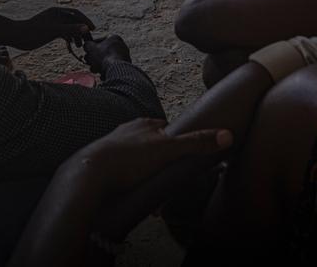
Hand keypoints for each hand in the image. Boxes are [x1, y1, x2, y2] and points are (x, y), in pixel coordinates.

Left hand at [6, 7, 95, 49]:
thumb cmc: (34, 32)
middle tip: (89, 41)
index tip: (93, 29)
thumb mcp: (54, 30)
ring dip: (76, 36)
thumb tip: (86, 28)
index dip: (86, 21)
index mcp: (57, 12)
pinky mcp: (50, 31)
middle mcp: (56, 16)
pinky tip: (72, 46)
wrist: (17, 37)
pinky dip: (69, 39)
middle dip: (82, 30)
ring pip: (69, 28)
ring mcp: (53, 24)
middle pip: (74, 21)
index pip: (76, 14)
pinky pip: (63, 33)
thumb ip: (70, 29)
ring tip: (80, 47)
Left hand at [71, 118, 232, 196]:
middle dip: (160, 161)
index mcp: (143, 124)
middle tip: (169, 178)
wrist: (89, 173)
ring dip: (145, 174)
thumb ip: (195, 143)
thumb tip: (226, 135)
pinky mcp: (103, 165)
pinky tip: (133, 192)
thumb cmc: (128, 159)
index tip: (184, 156)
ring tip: (153, 191)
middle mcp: (126, 132)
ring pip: (135, 160)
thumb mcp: (168, 150)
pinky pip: (122, 173)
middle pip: (150, 144)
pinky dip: (130, 183)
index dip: (177, 142)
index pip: (166, 128)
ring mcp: (112, 147)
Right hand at [83, 34, 130, 73]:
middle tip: (89, 62)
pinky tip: (102, 75)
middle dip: (95, 58)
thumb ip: (87, 44)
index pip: (100, 41)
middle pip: (104, 52)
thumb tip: (86, 45)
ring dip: (99, 65)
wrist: (115, 70)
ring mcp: (124, 56)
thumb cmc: (104, 57)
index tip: (87, 53)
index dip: (91, 47)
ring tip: (94, 70)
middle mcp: (121, 46)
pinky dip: (107, 70)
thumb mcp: (91, 48)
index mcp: (114, 38)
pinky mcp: (125, 66)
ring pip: (108, 60)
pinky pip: (113, 67)